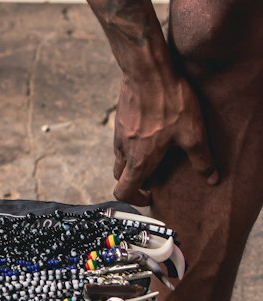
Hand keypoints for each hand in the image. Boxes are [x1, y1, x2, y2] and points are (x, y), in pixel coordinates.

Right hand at [112, 70, 218, 203]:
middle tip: (151, 176)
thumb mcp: (193, 132)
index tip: (148, 196)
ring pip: (121, 158)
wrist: (148, 71)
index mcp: (139, 161)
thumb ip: (201, 158)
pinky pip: (122, 140)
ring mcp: (119, 136)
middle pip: (121, 178)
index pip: (123, 193)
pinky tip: (150, 129)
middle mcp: (124, 152)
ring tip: (153, 151)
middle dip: (134, 181)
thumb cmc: (169, 102)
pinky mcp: (120, 121)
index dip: (135, 200)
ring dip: (133, 162)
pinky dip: (133, 144)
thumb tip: (211, 178)